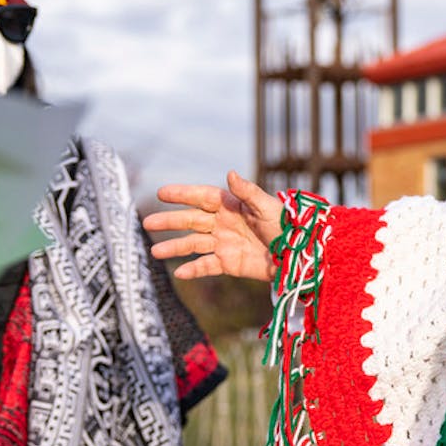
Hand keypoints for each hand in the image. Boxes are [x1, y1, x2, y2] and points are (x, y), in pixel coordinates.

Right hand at [143, 171, 282, 281]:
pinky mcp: (228, 263)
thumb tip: (230, 173)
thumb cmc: (287, 226)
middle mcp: (223, 223)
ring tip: (154, 252)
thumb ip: (248, 191)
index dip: (182, 194)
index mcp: (232, 205)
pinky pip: (206, 266)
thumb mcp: (268, 207)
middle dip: (170, 221)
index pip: (201, 197)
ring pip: (193, 244)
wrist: (298, 255)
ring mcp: (224, 243)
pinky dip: (193, 270)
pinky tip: (178, 273)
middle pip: (191, 220)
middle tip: (147, 223)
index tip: (161, 193)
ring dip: (174, 247)